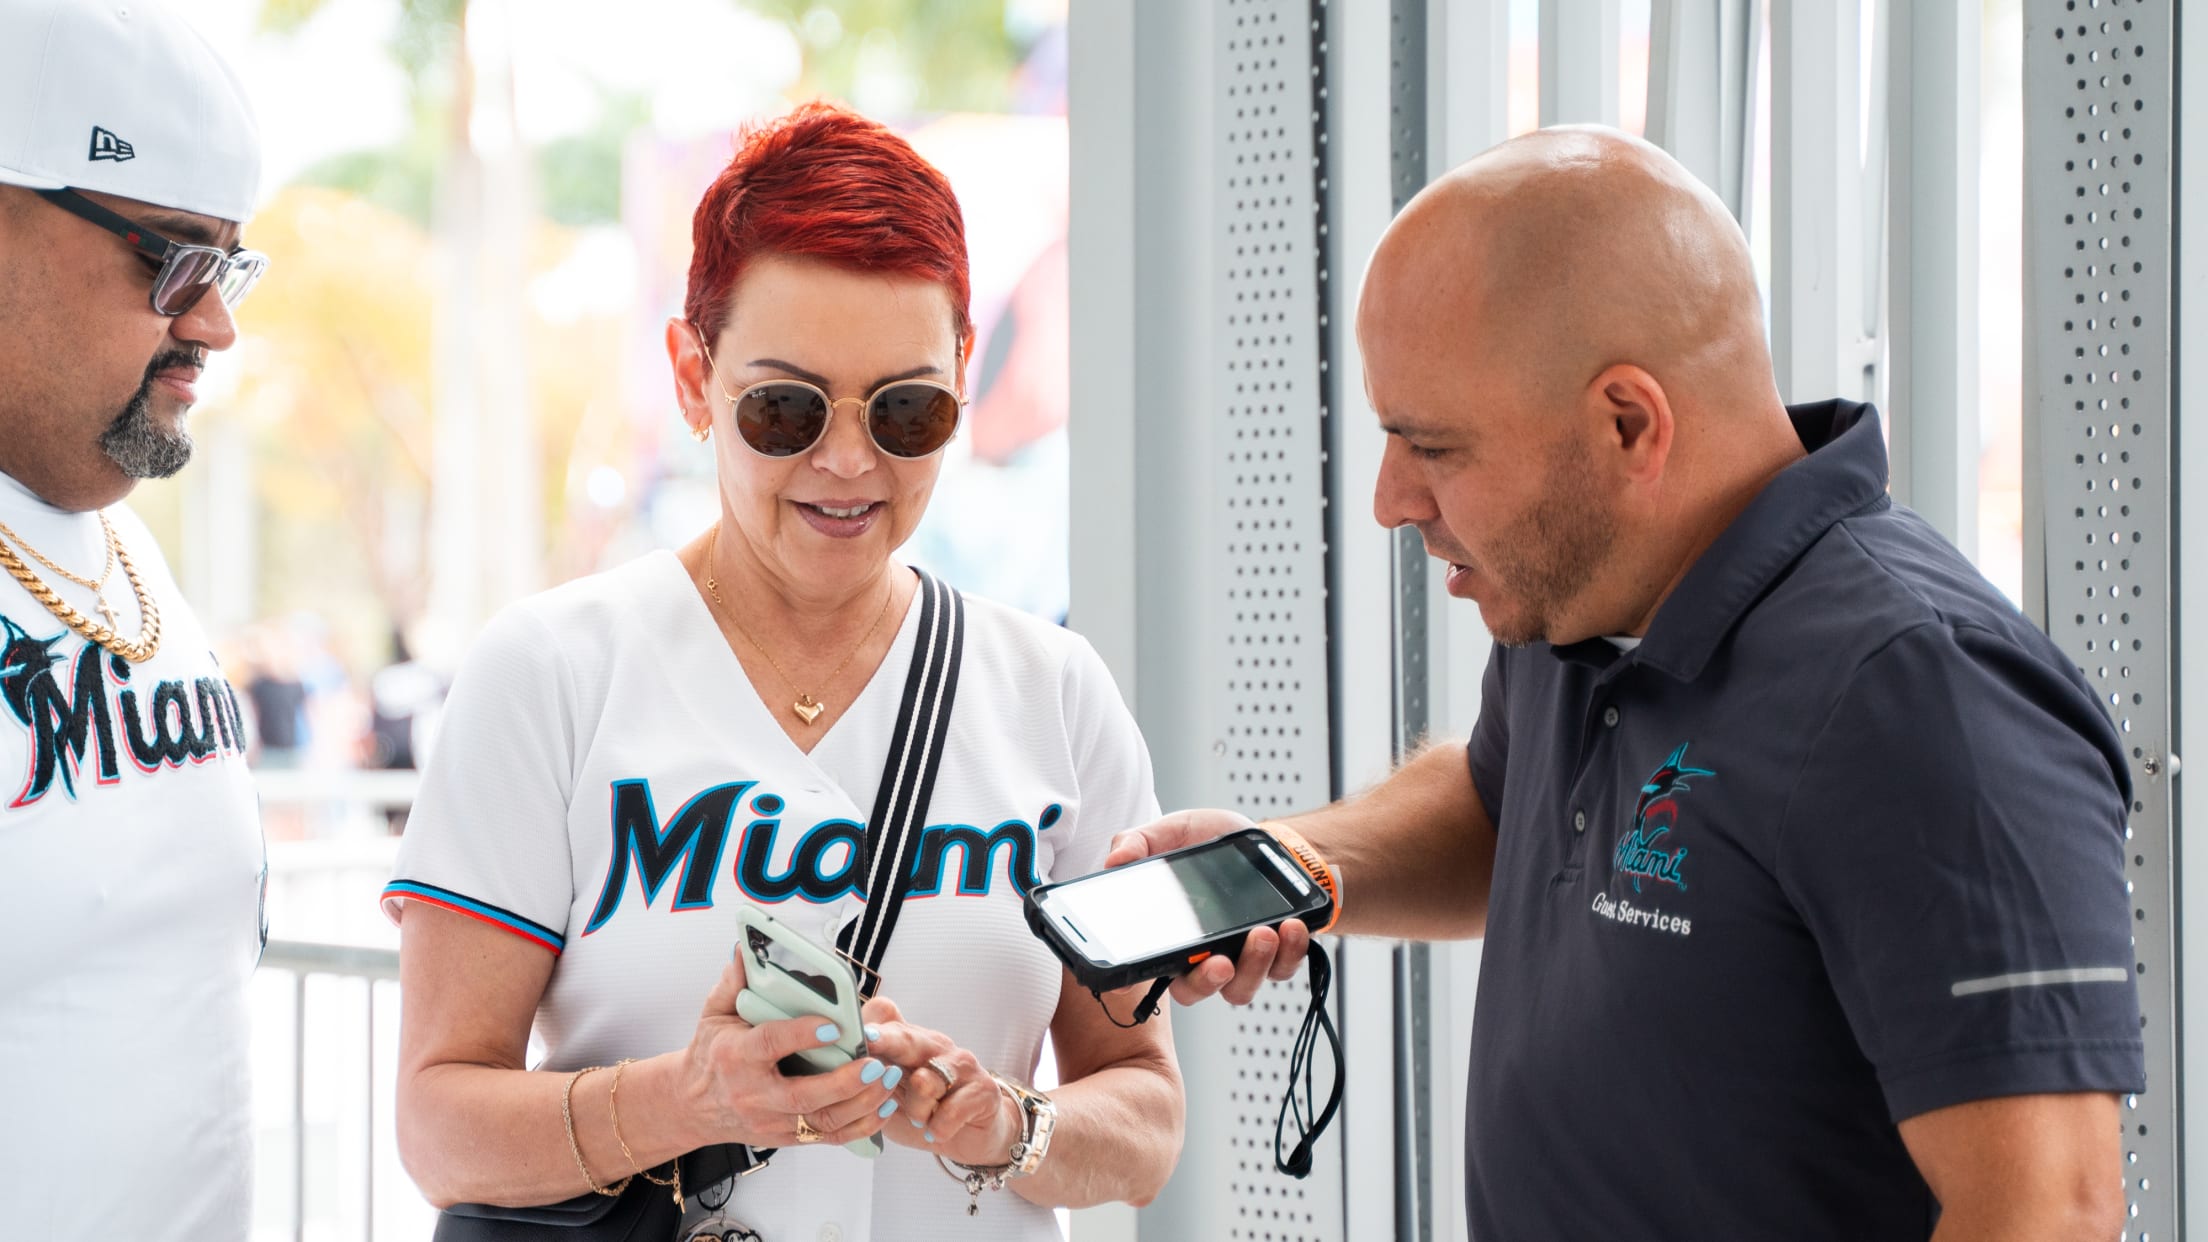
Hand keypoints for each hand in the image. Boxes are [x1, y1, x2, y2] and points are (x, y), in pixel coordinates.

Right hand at [682, 956, 900, 1149]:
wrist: (692, 1106)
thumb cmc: (709, 1055)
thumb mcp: (714, 1014)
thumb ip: (733, 983)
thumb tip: (745, 950)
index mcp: (736, 1057)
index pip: (770, 1045)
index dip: (801, 1036)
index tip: (833, 1026)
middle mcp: (754, 1094)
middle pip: (802, 1096)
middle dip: (844, 1082)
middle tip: (876, 1064)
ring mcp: (771, 1122)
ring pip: (821, 1121)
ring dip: (861, 1103)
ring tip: (889, 1080)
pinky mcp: (787, 1137)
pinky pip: (828, 1138)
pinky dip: (860, 1126)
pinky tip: (882, 1106)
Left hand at [860, 998, 1021, 1166]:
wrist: (972, 1134)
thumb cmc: (925, 1110)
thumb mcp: (889, 1096)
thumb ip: (867, 1080)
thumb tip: (831, 1071)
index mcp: (908, 1041)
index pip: (886, 1019)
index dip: (868, 1025)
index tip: (851, 1030)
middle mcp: (935, 1046)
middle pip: (907, 1038)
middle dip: (886, 1040)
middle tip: (869, 1042)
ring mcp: (962, 1065)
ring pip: (927, 1081)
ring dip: (917, 1108)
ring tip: (920, 1120)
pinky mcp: (983, 1090)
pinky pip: (953, 1109)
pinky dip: (940, 1126)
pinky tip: (936, 1131)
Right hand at [1107, 808, 1313, 1005]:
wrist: (1264, 841)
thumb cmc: (1215, 842)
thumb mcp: (1174, 831)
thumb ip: (1140, 841)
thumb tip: (1114, 860)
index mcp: (1171, 934)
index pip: (1148, 967)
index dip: (1136, 980)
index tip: (1137, 979)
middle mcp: (1202, 956)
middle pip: (1194, 990)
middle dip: (1207, 981)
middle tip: (1220, 961)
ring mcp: (1240, 960)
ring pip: (1239, 988)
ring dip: (1253, 965)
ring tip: (1264, 933)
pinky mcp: (1277, 957)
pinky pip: (1282, 969)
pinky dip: (1290, 952)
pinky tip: (1291, 927)